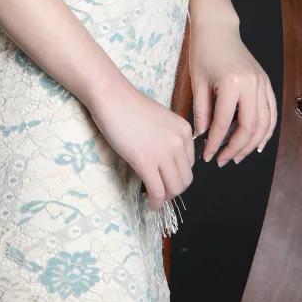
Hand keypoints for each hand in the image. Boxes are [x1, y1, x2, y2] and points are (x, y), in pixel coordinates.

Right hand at [86, 79, 194, 210]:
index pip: (190, 164)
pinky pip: (156, 191)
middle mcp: (178, 142)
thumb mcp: (161, 119)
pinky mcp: (145, 162)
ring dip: (165, 197)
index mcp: (184, 131)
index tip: (167, 178)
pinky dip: (155, 202)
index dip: (178, 174)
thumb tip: (164, 161)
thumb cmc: (129, 105)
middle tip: (162, 191)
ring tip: (155, 198)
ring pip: (174, 188)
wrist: (112, 98)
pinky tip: (150, 204)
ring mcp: (163, 153)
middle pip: (185, 179)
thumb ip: (168, 138)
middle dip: (174, 189)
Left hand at [189, 19, 276, 164]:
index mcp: (231, 83)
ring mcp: (262, 83)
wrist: (218, 29)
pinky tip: (257, 143)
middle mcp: (251, 84)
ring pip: (264, 123)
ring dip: (252, 143)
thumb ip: (201, 112)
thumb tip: (202, 137)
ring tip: (238, 156)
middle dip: (236, 148)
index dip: (215, 143)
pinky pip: (271, 112)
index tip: (207, 156)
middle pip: (249, 127)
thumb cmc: (204, 52)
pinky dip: (266, 130)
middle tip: (223, 160)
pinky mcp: (266, 83)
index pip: (223, 123)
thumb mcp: (197, 83)